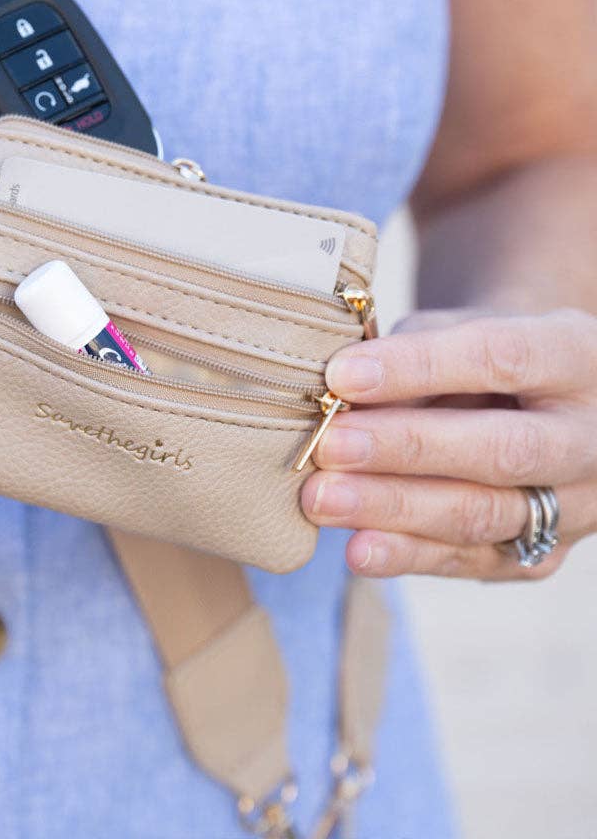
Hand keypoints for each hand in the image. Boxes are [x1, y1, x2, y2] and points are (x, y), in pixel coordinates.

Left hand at [300, 308, 596, 579]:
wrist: (532, 398)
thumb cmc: (476, 357)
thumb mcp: (454, 332)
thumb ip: (409, 359)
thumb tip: (339, 396)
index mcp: (576, 355)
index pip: (499, 359)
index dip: (416, 367)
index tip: (342, 376)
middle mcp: (590, 438)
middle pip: (503, 450)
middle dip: (406, 449)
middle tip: (330, 446)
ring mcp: (576, 505)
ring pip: (484, 515)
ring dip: (393, 510)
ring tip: (322, 500)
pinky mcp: (541, 555)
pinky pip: (472, 561)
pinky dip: (408, 555)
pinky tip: (357, 548)